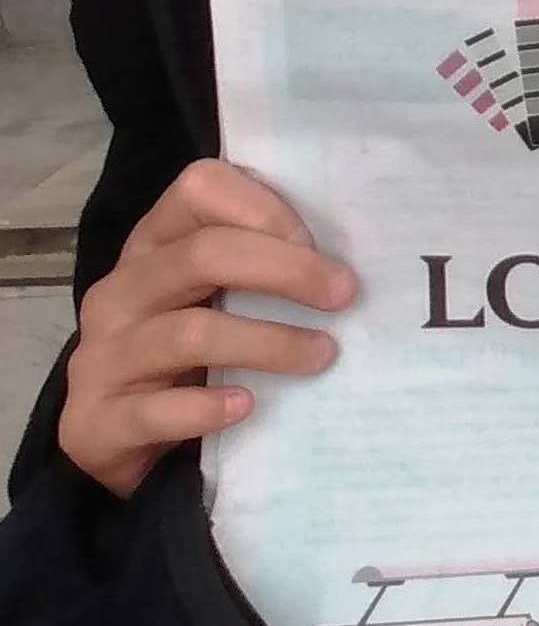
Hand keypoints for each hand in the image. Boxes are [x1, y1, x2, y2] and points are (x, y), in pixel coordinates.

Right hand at [56, 158, 354, 497]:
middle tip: (344, 295)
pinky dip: (207, 408)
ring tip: (323, 354)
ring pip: (189, 333)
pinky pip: (155, 411)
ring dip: (269, 343)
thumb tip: (353, 261)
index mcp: (153, 245)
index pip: (199, 188)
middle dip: (287, 271)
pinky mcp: (98, 421)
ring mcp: (103, 355)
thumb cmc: (185, 352)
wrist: (116, 437)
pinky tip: (248, 406)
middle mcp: (122, 291)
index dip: (265, 209)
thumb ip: (259, 263)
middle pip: (203, 255)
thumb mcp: (213, 295)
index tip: (319, 243)